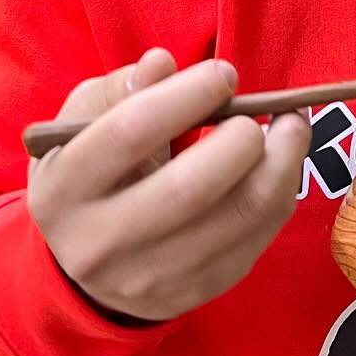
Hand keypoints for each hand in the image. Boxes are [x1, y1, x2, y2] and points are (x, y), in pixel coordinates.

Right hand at [27, 49, 310, 322]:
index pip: (131, 132)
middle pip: (190, 188)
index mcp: (64, 189)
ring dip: (281, 164)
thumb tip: (162, 63)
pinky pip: (256, 240)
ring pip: (237, 217)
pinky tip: (281, 163)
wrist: (84, 265)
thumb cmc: (91, 172)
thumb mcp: (82, 124)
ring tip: (291, 128)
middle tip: (262, 110)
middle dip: (241, 138)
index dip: (187, 95)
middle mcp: (99, 244)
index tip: (224, 74)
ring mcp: (149, 279)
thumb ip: (119, 89)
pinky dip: (280, 193)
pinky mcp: (193, 293)